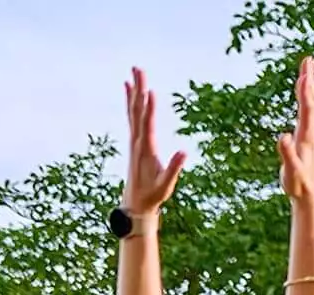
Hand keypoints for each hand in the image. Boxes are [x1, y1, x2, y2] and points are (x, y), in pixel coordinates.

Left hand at [122, 68, 187, 218]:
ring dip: (134, 91)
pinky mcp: (136, 142)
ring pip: (133, 111)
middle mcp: (137, 142)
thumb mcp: (166, 186)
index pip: (147, 125)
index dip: (148, 109)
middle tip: (137, 69)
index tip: (149, 91)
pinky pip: (132, 117)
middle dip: (138, 90)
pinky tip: (129, 90)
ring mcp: (135, 141)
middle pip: (137, 111)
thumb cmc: (152, 196)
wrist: (135, 205)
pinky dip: (132, 102)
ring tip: (134, 72)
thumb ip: (174, 169)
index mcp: (146, 150)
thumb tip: (184, 152)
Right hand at [276, 56, 313, 206]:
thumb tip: (282, 136)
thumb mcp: (291, 170)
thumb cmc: (298, 183)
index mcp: (306, 136)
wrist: (309, 193)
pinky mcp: (306, 137)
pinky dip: (305, 100)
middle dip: (309, 80)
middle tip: (309, 60)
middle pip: (311, 100)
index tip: (304, 74)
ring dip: (309, 86)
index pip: (307, 109)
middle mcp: (310, 131)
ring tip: (307, 71)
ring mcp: (309, 133)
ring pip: (310, 105)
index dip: (305, 92)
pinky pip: (306, 113)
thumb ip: (287, 153)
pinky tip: (304, 96)